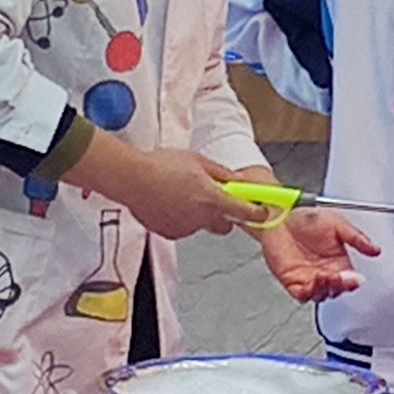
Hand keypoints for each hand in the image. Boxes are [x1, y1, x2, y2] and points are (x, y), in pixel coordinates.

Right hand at [119, 149, 270, 239]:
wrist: (131, 178)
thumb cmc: (161, 166)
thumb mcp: (199, 161)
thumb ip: (222, 174)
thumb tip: (237, 181)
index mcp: (212, 199)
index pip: (246, 212)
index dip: (258, 213)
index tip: (262, 211)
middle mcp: (201, 218)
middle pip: (226, 226)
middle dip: (227, 216)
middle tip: (216, 199)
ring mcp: (185, 228)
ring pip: (203, 225)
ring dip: (200, 214)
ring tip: (183, 194)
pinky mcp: (170, 233)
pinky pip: (184, 228)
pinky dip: (182, 219)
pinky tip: (170, 202)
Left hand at [260, 209, 379, 302]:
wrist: (280, 217)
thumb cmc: (305, 219)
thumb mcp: (338, 223)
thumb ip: (356, 238)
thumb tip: (375, 249)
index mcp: (339, 262)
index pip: (351, 280)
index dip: (354, 282)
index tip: (356, 278)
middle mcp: (326, 273)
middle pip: (338, 290)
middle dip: (341, 286)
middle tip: (341, 277)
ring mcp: (309, 279)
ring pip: (322, 295)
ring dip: (326, 289)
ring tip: (327, 277)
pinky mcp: (293, 283)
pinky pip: (303, 295)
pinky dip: (309, 292)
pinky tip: (313, 281)